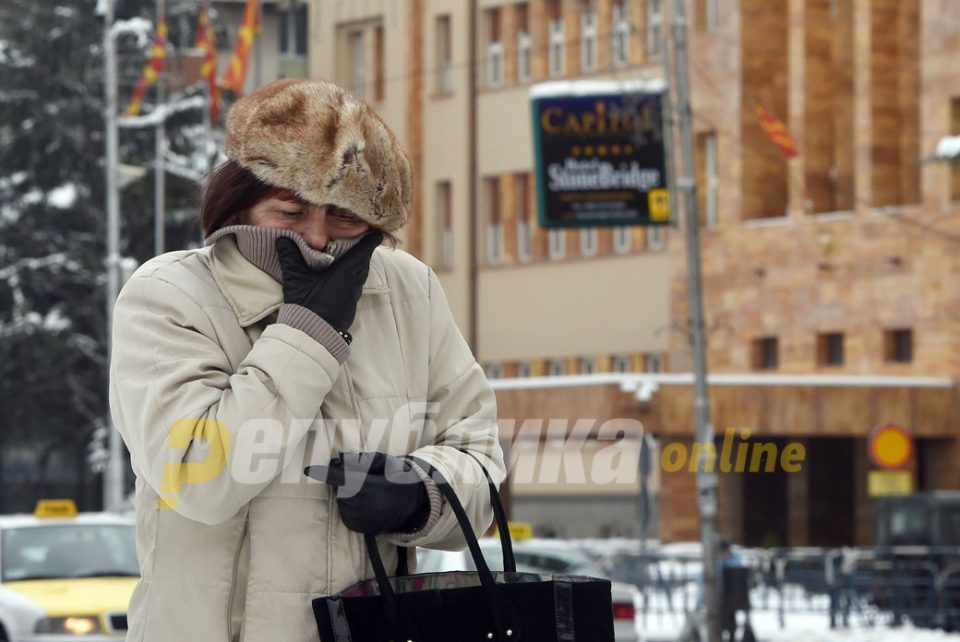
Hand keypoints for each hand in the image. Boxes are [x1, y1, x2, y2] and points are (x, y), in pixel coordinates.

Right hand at [275, 231, 382, 331]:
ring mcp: (353, 295)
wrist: (313, 333)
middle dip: (365, 251)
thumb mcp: (296, 278)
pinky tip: (344, 276)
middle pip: (364, 263)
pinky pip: (356, 285)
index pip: (362, 252)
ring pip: (361, 275)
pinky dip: (354, 276)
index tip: (375, 232)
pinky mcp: (350, 305)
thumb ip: (290, 256)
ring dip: (359, 265)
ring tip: (353, 256)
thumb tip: (283, 238)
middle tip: (362, 241)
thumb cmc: (307, 304)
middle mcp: (353, 283)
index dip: (369, 241)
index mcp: (345, 273)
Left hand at [305, 452, 429, 534]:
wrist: (413, 505)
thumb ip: (362, 459)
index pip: (339, 478)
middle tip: (360, 478)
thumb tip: (340, 457)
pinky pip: (345, 512)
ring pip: (341, 500)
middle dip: (343, 481)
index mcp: (366, 487)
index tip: (308, 470)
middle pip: (339, 488)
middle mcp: (359, 505)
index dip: (323, 473)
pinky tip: (365, 503)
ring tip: (366, 491)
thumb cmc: (398, 479)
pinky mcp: (357, 528)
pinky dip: (350, 506)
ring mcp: (358, 519)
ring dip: (347, 494)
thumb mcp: (385, 463)